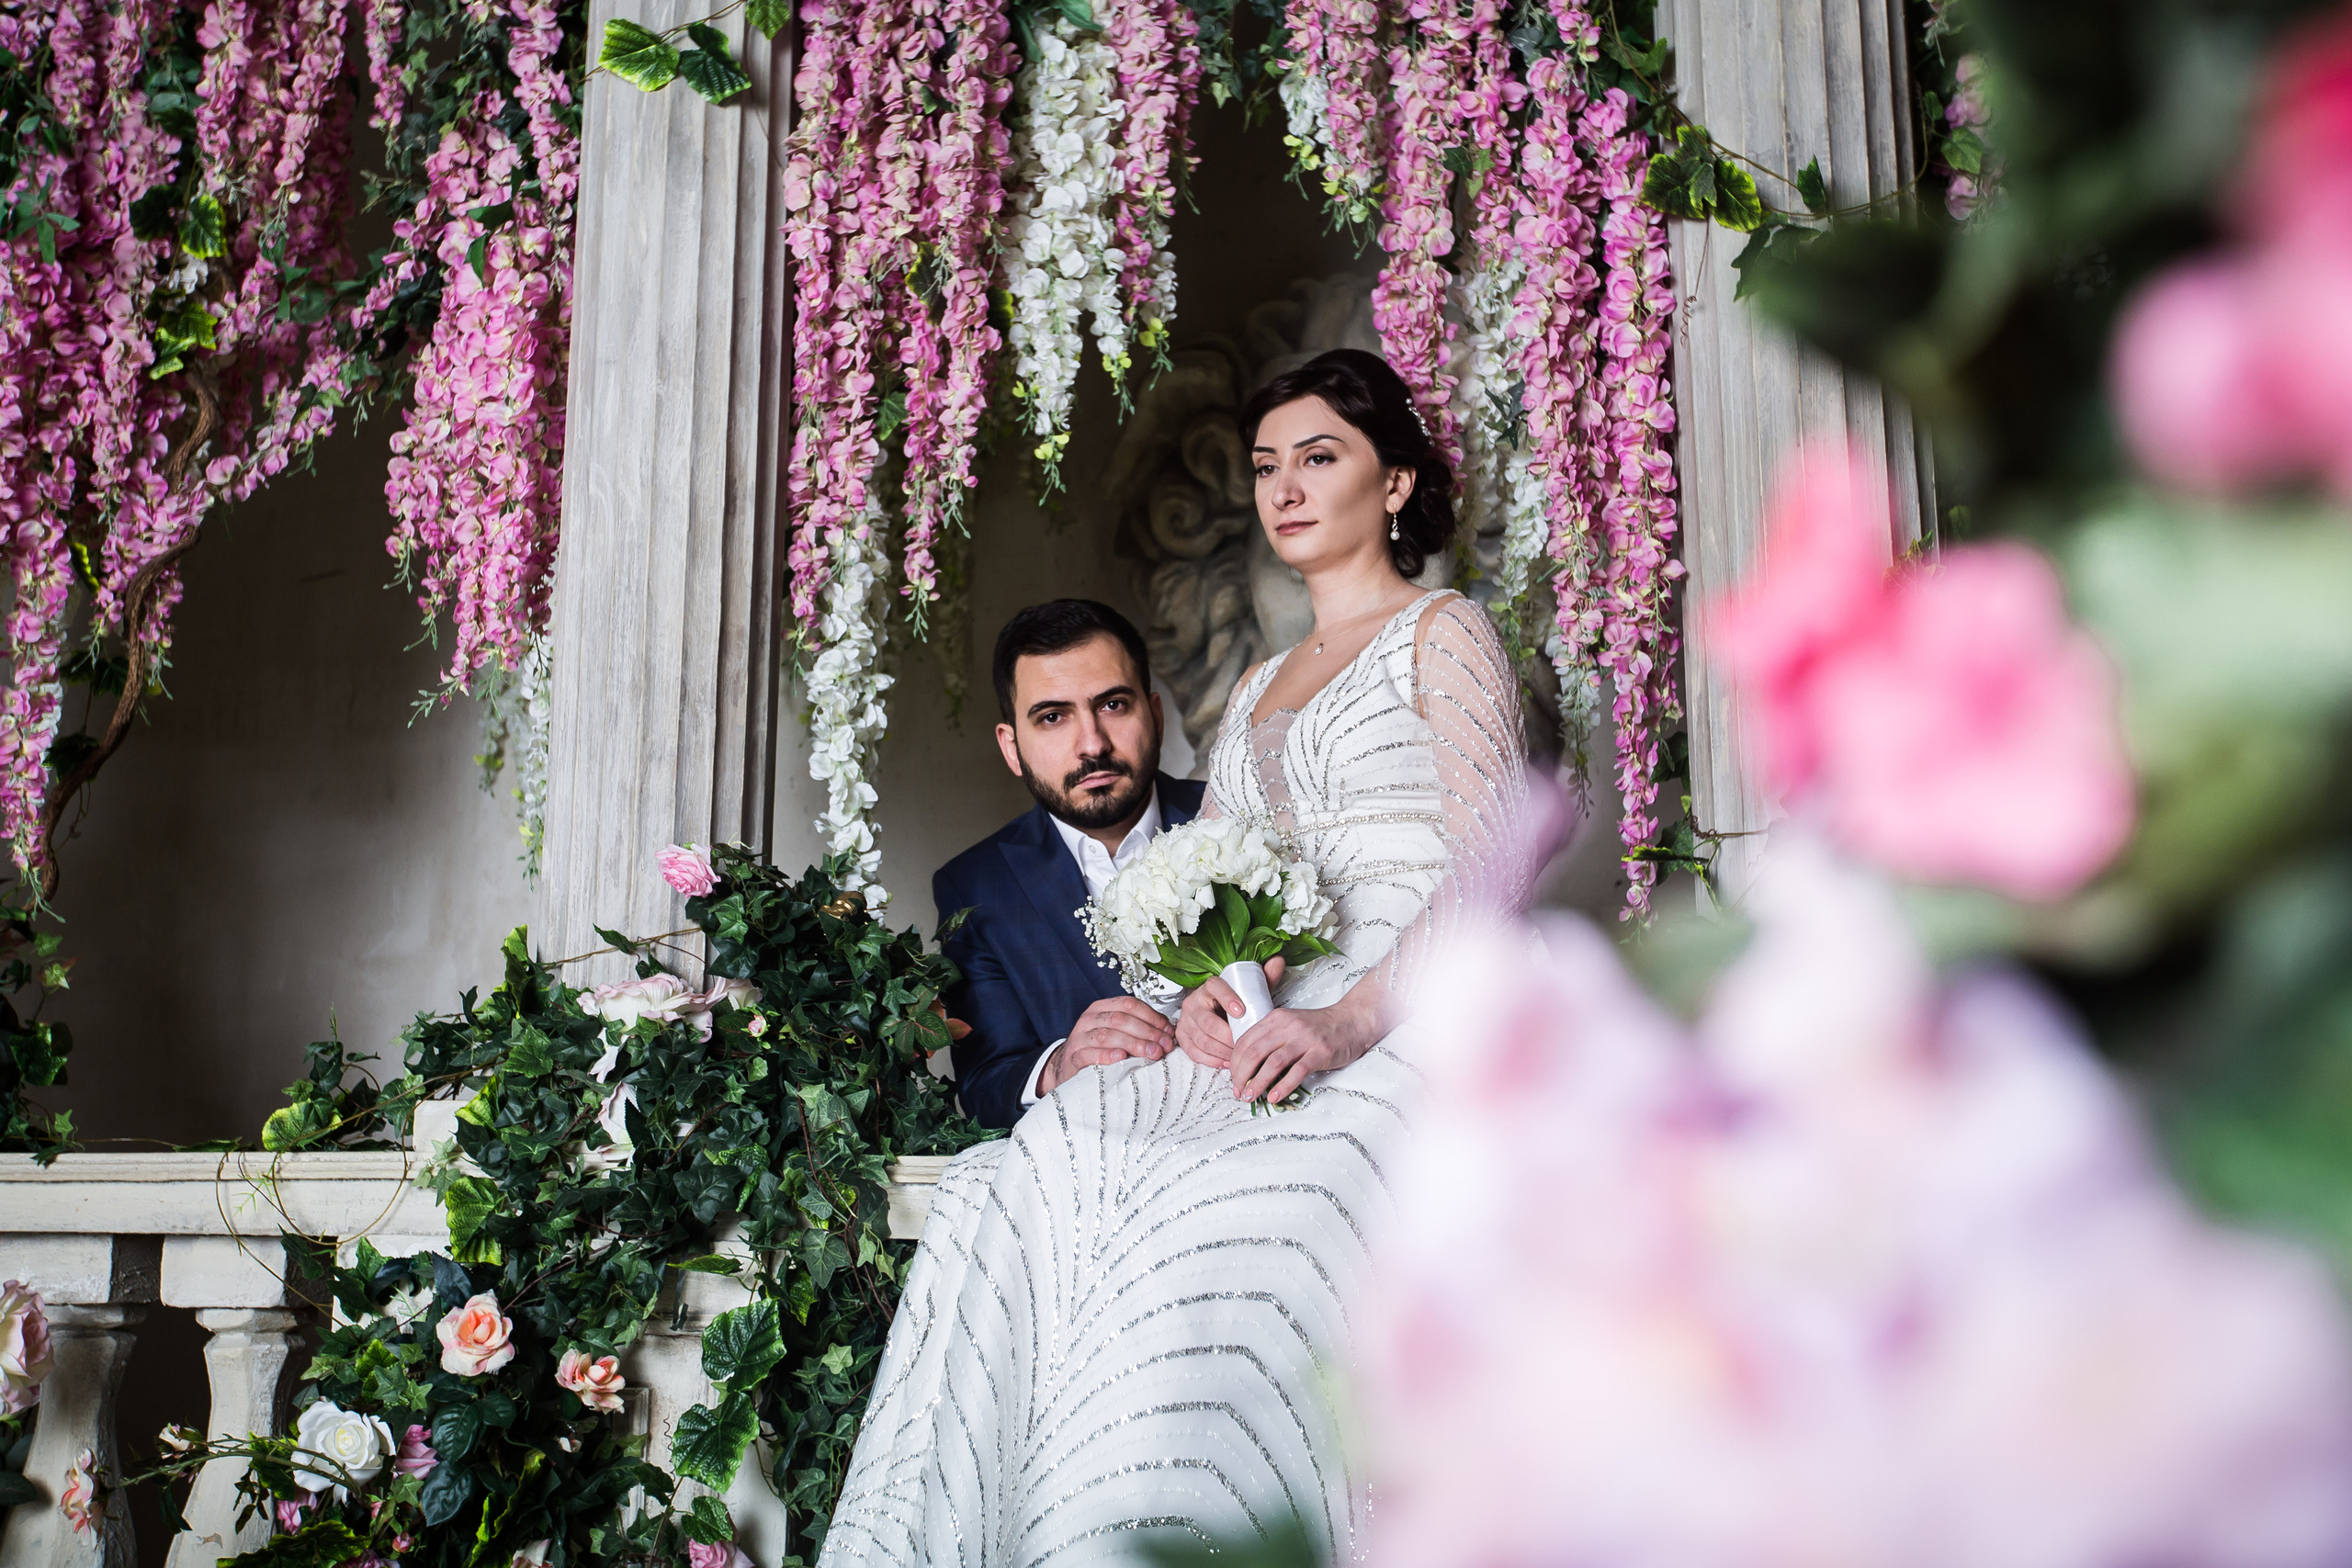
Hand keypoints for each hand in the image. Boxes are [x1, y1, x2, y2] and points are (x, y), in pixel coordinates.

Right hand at [1037, 996, 1175, 1095]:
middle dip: (1147, 1032)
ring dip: (1133, 1044)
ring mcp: (1080, 1037)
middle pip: (1120, 1019)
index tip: (1168, 1031)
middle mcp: (1090, 1019)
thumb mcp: (1117, 1033)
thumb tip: (1168, 1033)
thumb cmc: (1099, 1049)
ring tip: (1151, 1053)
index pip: (1129, 1004)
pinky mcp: (1073, 1057)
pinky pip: (1089, 1054)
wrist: (1068, 1065)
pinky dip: (1107, 1055)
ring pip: (1107, 1035)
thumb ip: (1138, 1029)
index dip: (1152, 1016)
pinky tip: (1121, 1058)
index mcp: (1102, 1008)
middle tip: (1164, 1046)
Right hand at [1176, 956, 1286, 1070]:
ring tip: (1239, 1055)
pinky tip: (1226, 1061)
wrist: (1215, 1010)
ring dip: (1222, 1051)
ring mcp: (1186, 1020)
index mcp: (1209, 987)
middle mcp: (1194, 1002)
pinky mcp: (1182, 1036)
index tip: (1242, 1011)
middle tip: (1245, 1045)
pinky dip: (1211, 1060)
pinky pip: (1194, 1052)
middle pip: (1208, 1023)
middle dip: (1229, 1038)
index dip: (1228, 999)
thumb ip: (1264, 977)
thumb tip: (1277, 961)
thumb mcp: (1249, 990)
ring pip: (1202, 1040)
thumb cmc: (1234, 1002)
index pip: (1215, 987)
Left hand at [1227, 980, 1379, 1103]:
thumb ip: (1270, 1039)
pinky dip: (1283, 1086)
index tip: (1234, 1080)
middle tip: (1239, 1092)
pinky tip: (1274, 1097)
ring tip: (1251, 1097)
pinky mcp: (1319, 1053)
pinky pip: (1297, 1072)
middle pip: (1254, 1053)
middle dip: (1241, 1075)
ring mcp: (1304, 1039)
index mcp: (1275, 1019)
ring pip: (1272, 1063)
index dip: (1234, 1063)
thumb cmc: (1318, 1027)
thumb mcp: (1289, 1025)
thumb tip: (1248, 1067)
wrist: (1351, 1022)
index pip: (1245, 1041)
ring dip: (1258, 1083)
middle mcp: (1287, 1027)